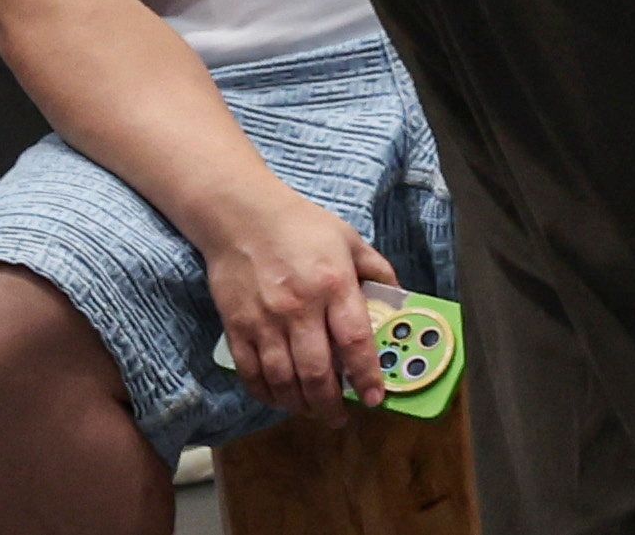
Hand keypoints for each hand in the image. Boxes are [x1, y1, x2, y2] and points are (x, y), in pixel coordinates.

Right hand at [193, 187, 387, 411]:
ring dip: (300, 404)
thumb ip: (376, 271)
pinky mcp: (237, 329)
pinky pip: (252, 374)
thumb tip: (397, 299)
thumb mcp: (349, 240)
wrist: (242, 218)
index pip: (355, 342)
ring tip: (313, 410)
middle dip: (331, 403)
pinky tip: (280, 399)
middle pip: (317, 372)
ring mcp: (265, 322)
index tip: (376, 398)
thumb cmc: (302, 227)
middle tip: (340, 417)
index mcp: (334, 285)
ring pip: (283, 380)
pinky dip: (267, 394)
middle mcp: (299, 309)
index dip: (367, 376)